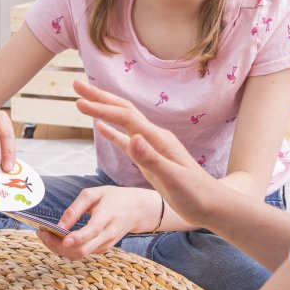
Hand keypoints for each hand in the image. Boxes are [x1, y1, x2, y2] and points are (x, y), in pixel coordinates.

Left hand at [35, 186, 156, 258]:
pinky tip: (56, 237)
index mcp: (107, 217)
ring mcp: (105, 245)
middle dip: (58, 246)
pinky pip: (81, 253)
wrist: (137, 210)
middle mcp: (107, 235)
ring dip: (59, 248)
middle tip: (41, 233)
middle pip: (82, 250)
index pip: (92, 232)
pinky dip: (66, 248)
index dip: (76, 238)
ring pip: (79, 255)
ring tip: (44, 234)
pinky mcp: (102, 249)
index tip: (62, 239)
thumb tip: (59, 226)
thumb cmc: (113, 198)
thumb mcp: (94, 194)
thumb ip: (75, 209)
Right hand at [72, 80, 225, 225]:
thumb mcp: (172, 178)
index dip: (101, 108)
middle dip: (99, 97)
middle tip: (76, 84)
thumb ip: (151, 158)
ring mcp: (151, 146)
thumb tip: (132, 137)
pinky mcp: (149, 158)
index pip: (124, 117)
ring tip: (82, 100)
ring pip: (122, 121)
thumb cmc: (195, 195)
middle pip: (122, 110)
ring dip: (102, 109)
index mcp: (157, 139)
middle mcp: (153, 137)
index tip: (78, 101)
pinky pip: (126, 140)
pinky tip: (100, 127)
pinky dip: (111, 131)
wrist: (212, 205)